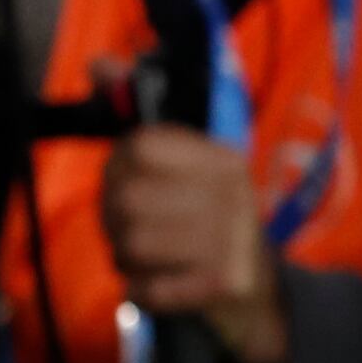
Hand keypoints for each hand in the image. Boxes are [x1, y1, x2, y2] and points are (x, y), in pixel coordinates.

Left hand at [104, 123, 287, 362]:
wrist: (262, 298)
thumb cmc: (207, 227)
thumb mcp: (184, 172)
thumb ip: (137, 121)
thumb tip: (98, 64)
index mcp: (221, 160)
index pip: (138, 147)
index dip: (118, 169)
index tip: (129, 184)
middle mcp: (231, 194)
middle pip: (126, 198)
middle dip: (114, 220)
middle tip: (133, 231)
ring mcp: (231, 241)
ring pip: (132, 242)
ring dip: (126, 257)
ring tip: (146, 259)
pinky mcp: (224, 286)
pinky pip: (147, 287)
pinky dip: (140, 291)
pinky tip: (156, 286)